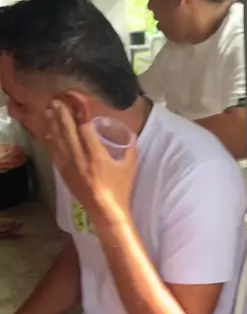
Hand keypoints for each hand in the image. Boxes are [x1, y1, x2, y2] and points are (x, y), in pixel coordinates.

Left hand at [42, 101, 136, 220]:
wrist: (105, 211)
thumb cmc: (120, 189)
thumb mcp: (129, 167)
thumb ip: (130, 148)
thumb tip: (130, 135)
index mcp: (97, 155)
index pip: (85, 129)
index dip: (82, 117)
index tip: (79, 107)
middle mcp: (80, 158)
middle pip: (68, 131)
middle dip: (62, 115)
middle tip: (56, 102)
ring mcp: (70, 166)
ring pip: (58, 141)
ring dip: (53, 125)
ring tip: (49, 112)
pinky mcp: (64, 174)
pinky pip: (55, 154)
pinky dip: (52, 142)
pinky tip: (49, 134)